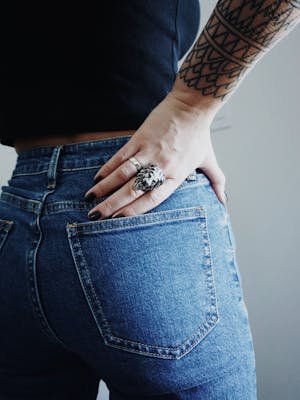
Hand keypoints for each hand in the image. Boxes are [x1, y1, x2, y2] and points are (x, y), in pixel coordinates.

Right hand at [84, 91, 226, 219]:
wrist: (191, 106)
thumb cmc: (200, 136)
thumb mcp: (209, 161)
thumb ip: (217, 182)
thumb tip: (224, 202)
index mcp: (176, 175)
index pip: (152, 199)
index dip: (134, 211)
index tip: (118, 221)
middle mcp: (161, 166)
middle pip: (133, 190)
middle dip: (113, 205)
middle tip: (96, 216)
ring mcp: (148, 151)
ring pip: (122, 173)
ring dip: (105, 187)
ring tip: (90, 199)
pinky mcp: (139, 137)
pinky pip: (120, 156)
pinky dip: (107, 168)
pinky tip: (97, 178)